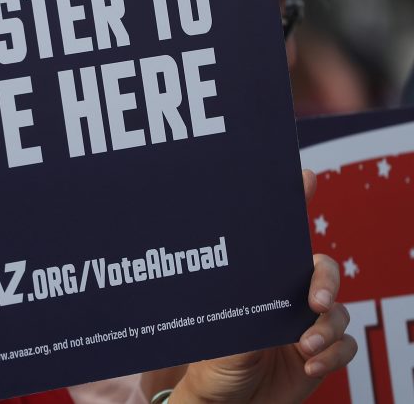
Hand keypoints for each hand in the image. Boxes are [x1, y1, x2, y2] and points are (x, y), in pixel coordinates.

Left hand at [171, 170, 356, 402]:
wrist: (222, 401)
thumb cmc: (211, 360)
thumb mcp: (220, 331)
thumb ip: (240, 311)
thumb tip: (250, 292)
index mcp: (259, 279)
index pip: (280, 237)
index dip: (296, 202)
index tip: (305, 174)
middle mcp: (286, 295)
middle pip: (323, 271)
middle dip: (325, 282)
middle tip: (315, 302)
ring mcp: (306, 324)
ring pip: (338, 313)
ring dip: (325, 330)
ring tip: (303, 347)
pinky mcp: (319, 354)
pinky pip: (344, 348)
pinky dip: (332, 356)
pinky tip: (309, 364)